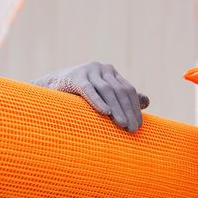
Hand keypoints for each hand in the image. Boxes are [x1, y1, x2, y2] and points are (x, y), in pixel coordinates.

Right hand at [30, 61, 148, 131]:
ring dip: (116, 109)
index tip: (138, 126)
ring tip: (122, 125)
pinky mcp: (75, 77)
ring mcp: (88, 70)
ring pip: (107, 90)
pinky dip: (98, 101)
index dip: (134, 108)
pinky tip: (105, 113)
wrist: (51, 87)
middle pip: (120, 91)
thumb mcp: (104, 94)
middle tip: (132, 129)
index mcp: (111, 72)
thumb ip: (123, 97)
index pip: (128, 90)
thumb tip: (147, 101)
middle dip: (128, 111)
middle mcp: (101, 68)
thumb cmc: (80, 94)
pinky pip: (89, 90)